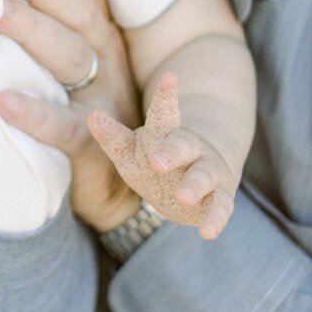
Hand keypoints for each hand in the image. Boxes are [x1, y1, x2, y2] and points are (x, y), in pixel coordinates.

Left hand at [0, 0, 136, 225]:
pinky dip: (36, 113)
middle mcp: (108, 61)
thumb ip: (53, 27)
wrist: (125, 192)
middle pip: (74, 12)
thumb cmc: (86, 116)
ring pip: (71, 57)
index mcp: (102, 38)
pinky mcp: (95, 148)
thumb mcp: (78, 66)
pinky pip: (66, 127)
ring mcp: (105, 102)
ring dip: (32, 31)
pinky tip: (2, 101)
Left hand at [90, 63, 238, 241]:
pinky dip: (215, 219)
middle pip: (183, 145)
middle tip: (157, 161)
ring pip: (204, 175)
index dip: (166, 96)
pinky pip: (220, 208)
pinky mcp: (218, 199)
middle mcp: (190, 149)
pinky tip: (207, 232)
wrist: (195, 181)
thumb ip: (113, 136)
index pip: (164, 114)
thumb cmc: (155, 162)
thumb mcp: (130, 151)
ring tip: (183, 196)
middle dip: (172, 151)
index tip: (170, 78)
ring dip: (195, 185)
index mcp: (166, 135)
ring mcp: (206, 173)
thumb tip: (91, 115)